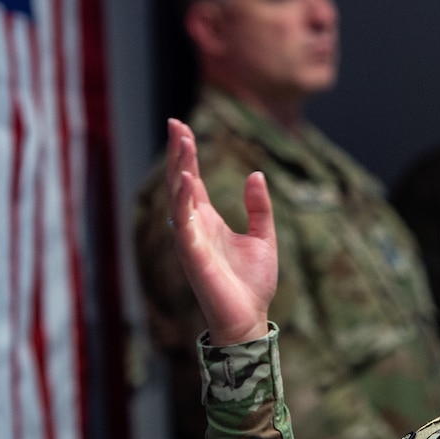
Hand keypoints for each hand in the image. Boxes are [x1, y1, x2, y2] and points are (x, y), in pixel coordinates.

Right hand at [165, 118, 277, 344]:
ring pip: (178, 198)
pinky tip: (187, 180)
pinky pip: (184, 224)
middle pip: (180, 181)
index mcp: (207, 219)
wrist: (251, 316)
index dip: (187, 153)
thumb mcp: (264, 236)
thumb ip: (259, 206)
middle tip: (175, 122)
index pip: (192, 179)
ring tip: (182, 141)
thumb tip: (256, 174)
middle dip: (178, 152)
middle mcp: (194, 226)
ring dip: (179, 168)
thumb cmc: (252, 282)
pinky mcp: (193, 256)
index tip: (182, 126)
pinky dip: (184, 201)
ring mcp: (190, 239)